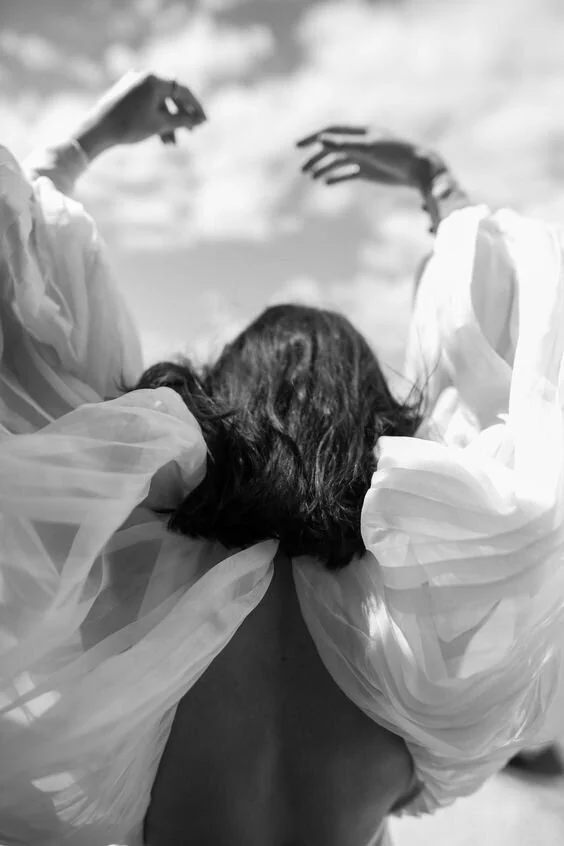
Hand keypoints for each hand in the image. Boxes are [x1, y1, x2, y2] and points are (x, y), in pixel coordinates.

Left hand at [73, 71, 206, 158]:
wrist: (98, 130)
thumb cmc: (130, 126)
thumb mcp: (160, 124)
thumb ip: (182, 120)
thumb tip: (199, 120)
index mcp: (154, 80)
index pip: (182, 91)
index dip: (195, 107)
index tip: (204, 122)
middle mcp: (144, 77)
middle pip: (170, 96)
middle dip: (181, 116)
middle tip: (191, 132)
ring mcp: (133, 84)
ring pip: (158, 103)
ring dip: (167, 122)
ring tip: (171, 143)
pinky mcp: (125, 93)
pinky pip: (146, 104)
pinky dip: (154, 118)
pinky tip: (158, 137)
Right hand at [297, 126, 443, 190]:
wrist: (418, 169)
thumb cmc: (396, 154)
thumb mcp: (368, 148)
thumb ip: (343, 144)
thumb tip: (320, 139)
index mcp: (360, 132)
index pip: (330, 131)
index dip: (313, 137)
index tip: (297, 146)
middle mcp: (360, 143)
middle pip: (331, 148)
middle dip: (315, 157)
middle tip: (302, 170)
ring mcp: (364, 158)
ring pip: (338, 161)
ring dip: (324, 167)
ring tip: (312, 177)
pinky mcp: (369, 171)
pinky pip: (348, 173)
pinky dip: (336, 177)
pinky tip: (326, 183)